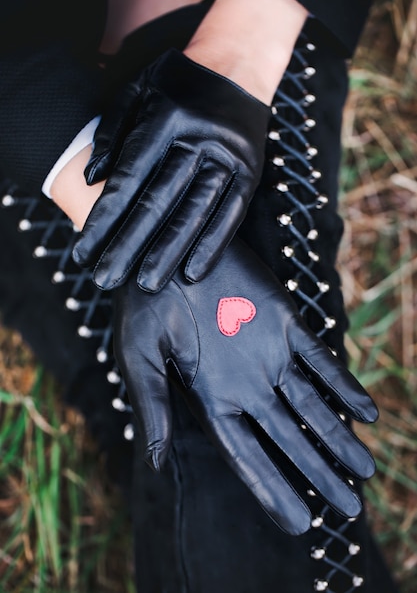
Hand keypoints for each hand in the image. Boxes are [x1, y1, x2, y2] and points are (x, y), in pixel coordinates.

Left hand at [72, 48, 269, 291]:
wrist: (237, 67)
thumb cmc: (178, 83)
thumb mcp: (139, 89)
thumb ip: (113, 130)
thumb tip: (92, 178)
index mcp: (166, 118)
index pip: (129, 178)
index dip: (104, 217)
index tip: (84, 249)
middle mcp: (199, 139)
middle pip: (159, 201)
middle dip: (130, 244)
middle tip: (108, 279)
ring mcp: (229, 157)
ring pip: (195, 213)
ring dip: (170, 252)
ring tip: (148, 284)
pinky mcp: (250, 173)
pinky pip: (231, 215)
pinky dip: (213, 245)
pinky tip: (193, 272)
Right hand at [112, 237, 377, 534]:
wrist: (168, 250)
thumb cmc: (144, 303)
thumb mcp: (141, 357)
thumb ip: (154, 407)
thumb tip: (154, 462)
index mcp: (212, 398)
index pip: (246, 455)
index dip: (271, 489)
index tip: (300, 524)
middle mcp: (246, 383)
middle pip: (288, 438)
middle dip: (318, 473)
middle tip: (350, 509)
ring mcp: (269, 354)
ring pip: (312, 404)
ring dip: (339, 436)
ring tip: (365, 471)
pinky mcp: (285, 322)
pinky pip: (321, 358)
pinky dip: (344, 383)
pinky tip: (366, 412)